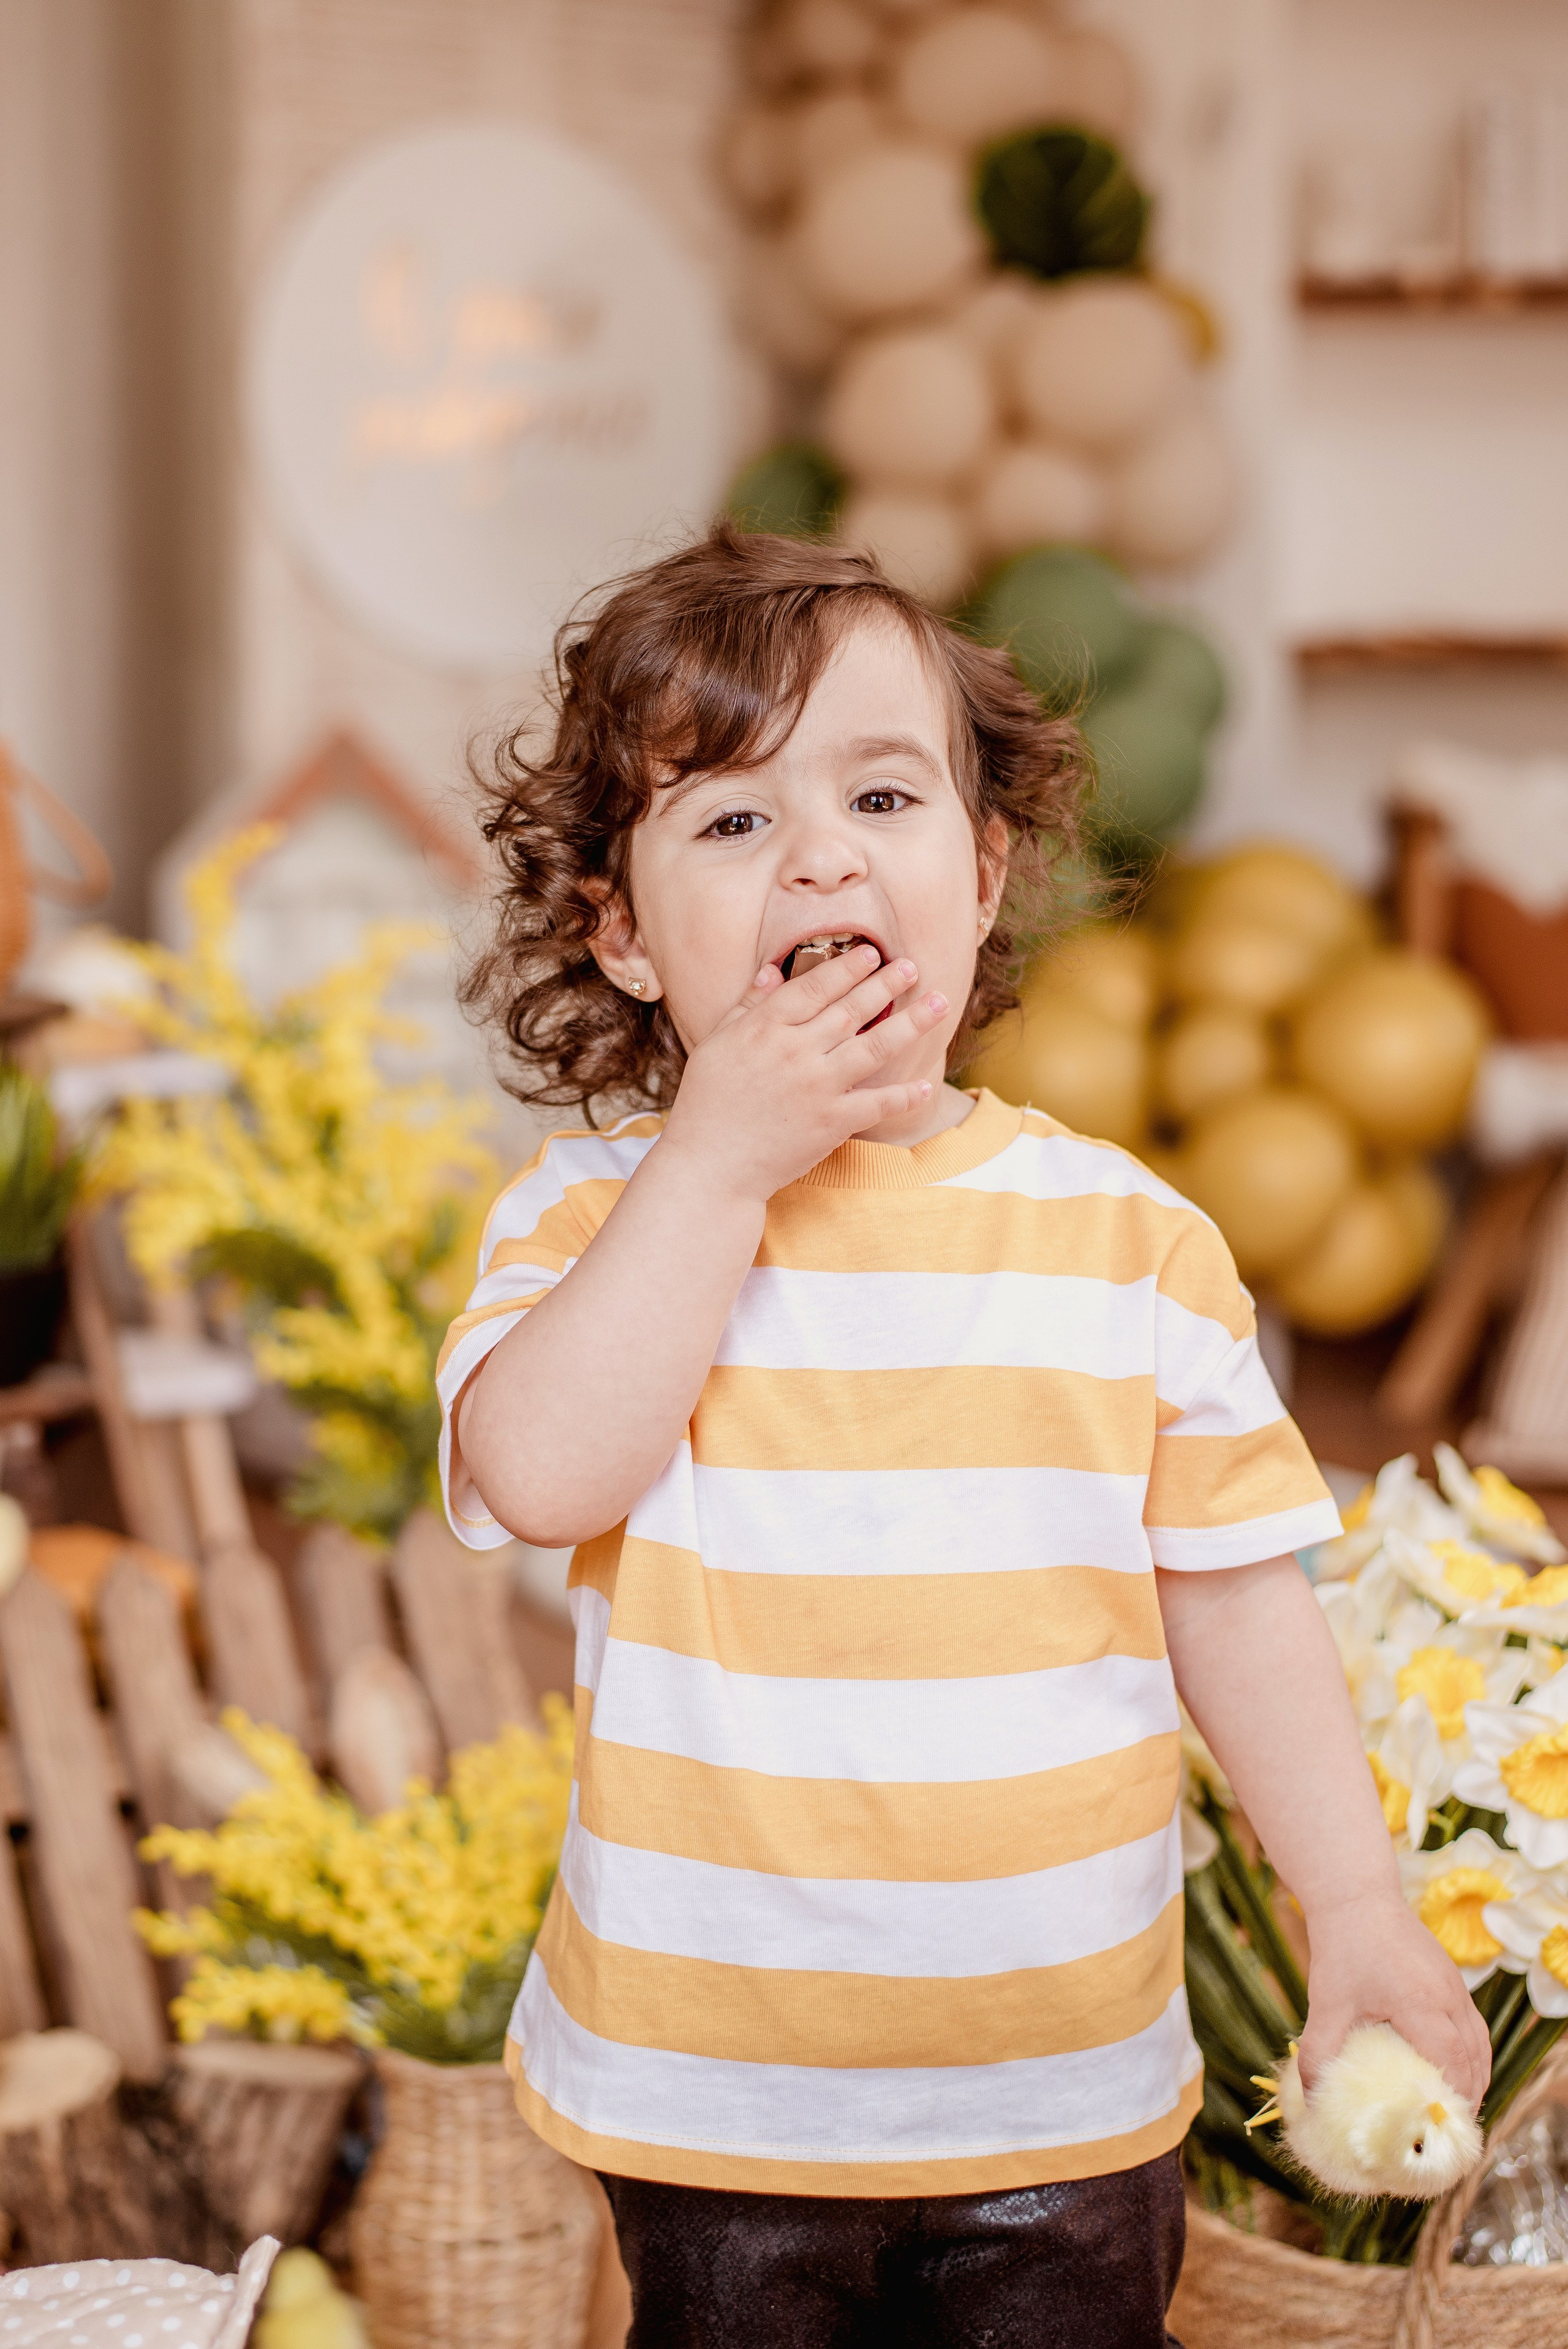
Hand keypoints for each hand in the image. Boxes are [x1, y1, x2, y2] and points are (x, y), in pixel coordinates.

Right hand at [659, 943, 948, 1203]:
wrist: (711, 1165)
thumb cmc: (708, 1102)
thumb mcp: (717, 1043)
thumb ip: (749, 1005)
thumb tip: (773, 971)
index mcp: (764, 1028)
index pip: (814, 986)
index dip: (846, 968)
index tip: (871, 953)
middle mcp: (795, 1052)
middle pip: (850, 1009)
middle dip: (886, 984)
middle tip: (912, 966)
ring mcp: (817, 1087)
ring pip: (874, 1047)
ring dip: (911, 1023)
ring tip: (939, 1003)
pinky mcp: (832, 1123)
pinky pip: (878, 1104)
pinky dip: (905, 1095)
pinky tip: (926, 1083)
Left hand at [1297, 1893, 1491, 2109]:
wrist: (1356, 1896)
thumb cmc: (1342, 1948)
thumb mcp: (1326, 2003)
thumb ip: (1319, 2052)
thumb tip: (1310, 2099)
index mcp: (1423, 2004)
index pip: (1453, 2065)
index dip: (1452, 2101)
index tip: (1439, 2131)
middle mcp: (1449, 1996)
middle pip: (1475, 2059)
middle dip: (1467, 2098)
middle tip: (1447, 2130)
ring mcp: (1455, 1986)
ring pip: (1480, 2043)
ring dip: (1473, 2077)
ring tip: (1453, 2108)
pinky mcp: (1452, 1979)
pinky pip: (1473, 2026)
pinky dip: (1470, 2054)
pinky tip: (1452, 2071)